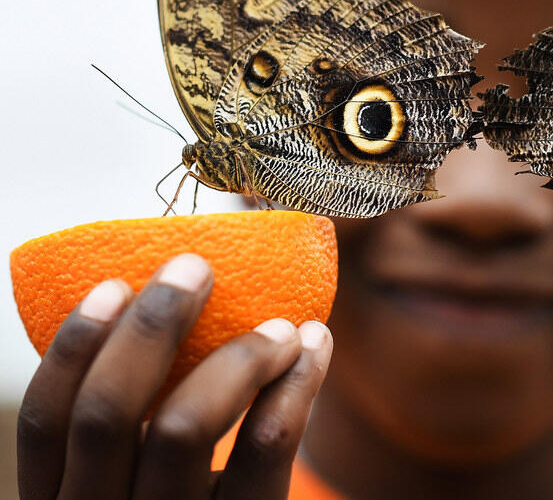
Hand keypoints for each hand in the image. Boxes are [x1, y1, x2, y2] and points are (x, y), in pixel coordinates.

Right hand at [17, 253, 332, 499]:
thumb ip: (133, 435)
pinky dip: (295, 386)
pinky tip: (315, 347)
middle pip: (108, 413)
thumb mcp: (137, 490)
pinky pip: (265, 451)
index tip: (116, 283)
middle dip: (153, 327)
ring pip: (185, 426)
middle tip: (197, 268)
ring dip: (237, 356)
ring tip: (283, 324)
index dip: (74, 346)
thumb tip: (167, 314)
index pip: (45, 422)